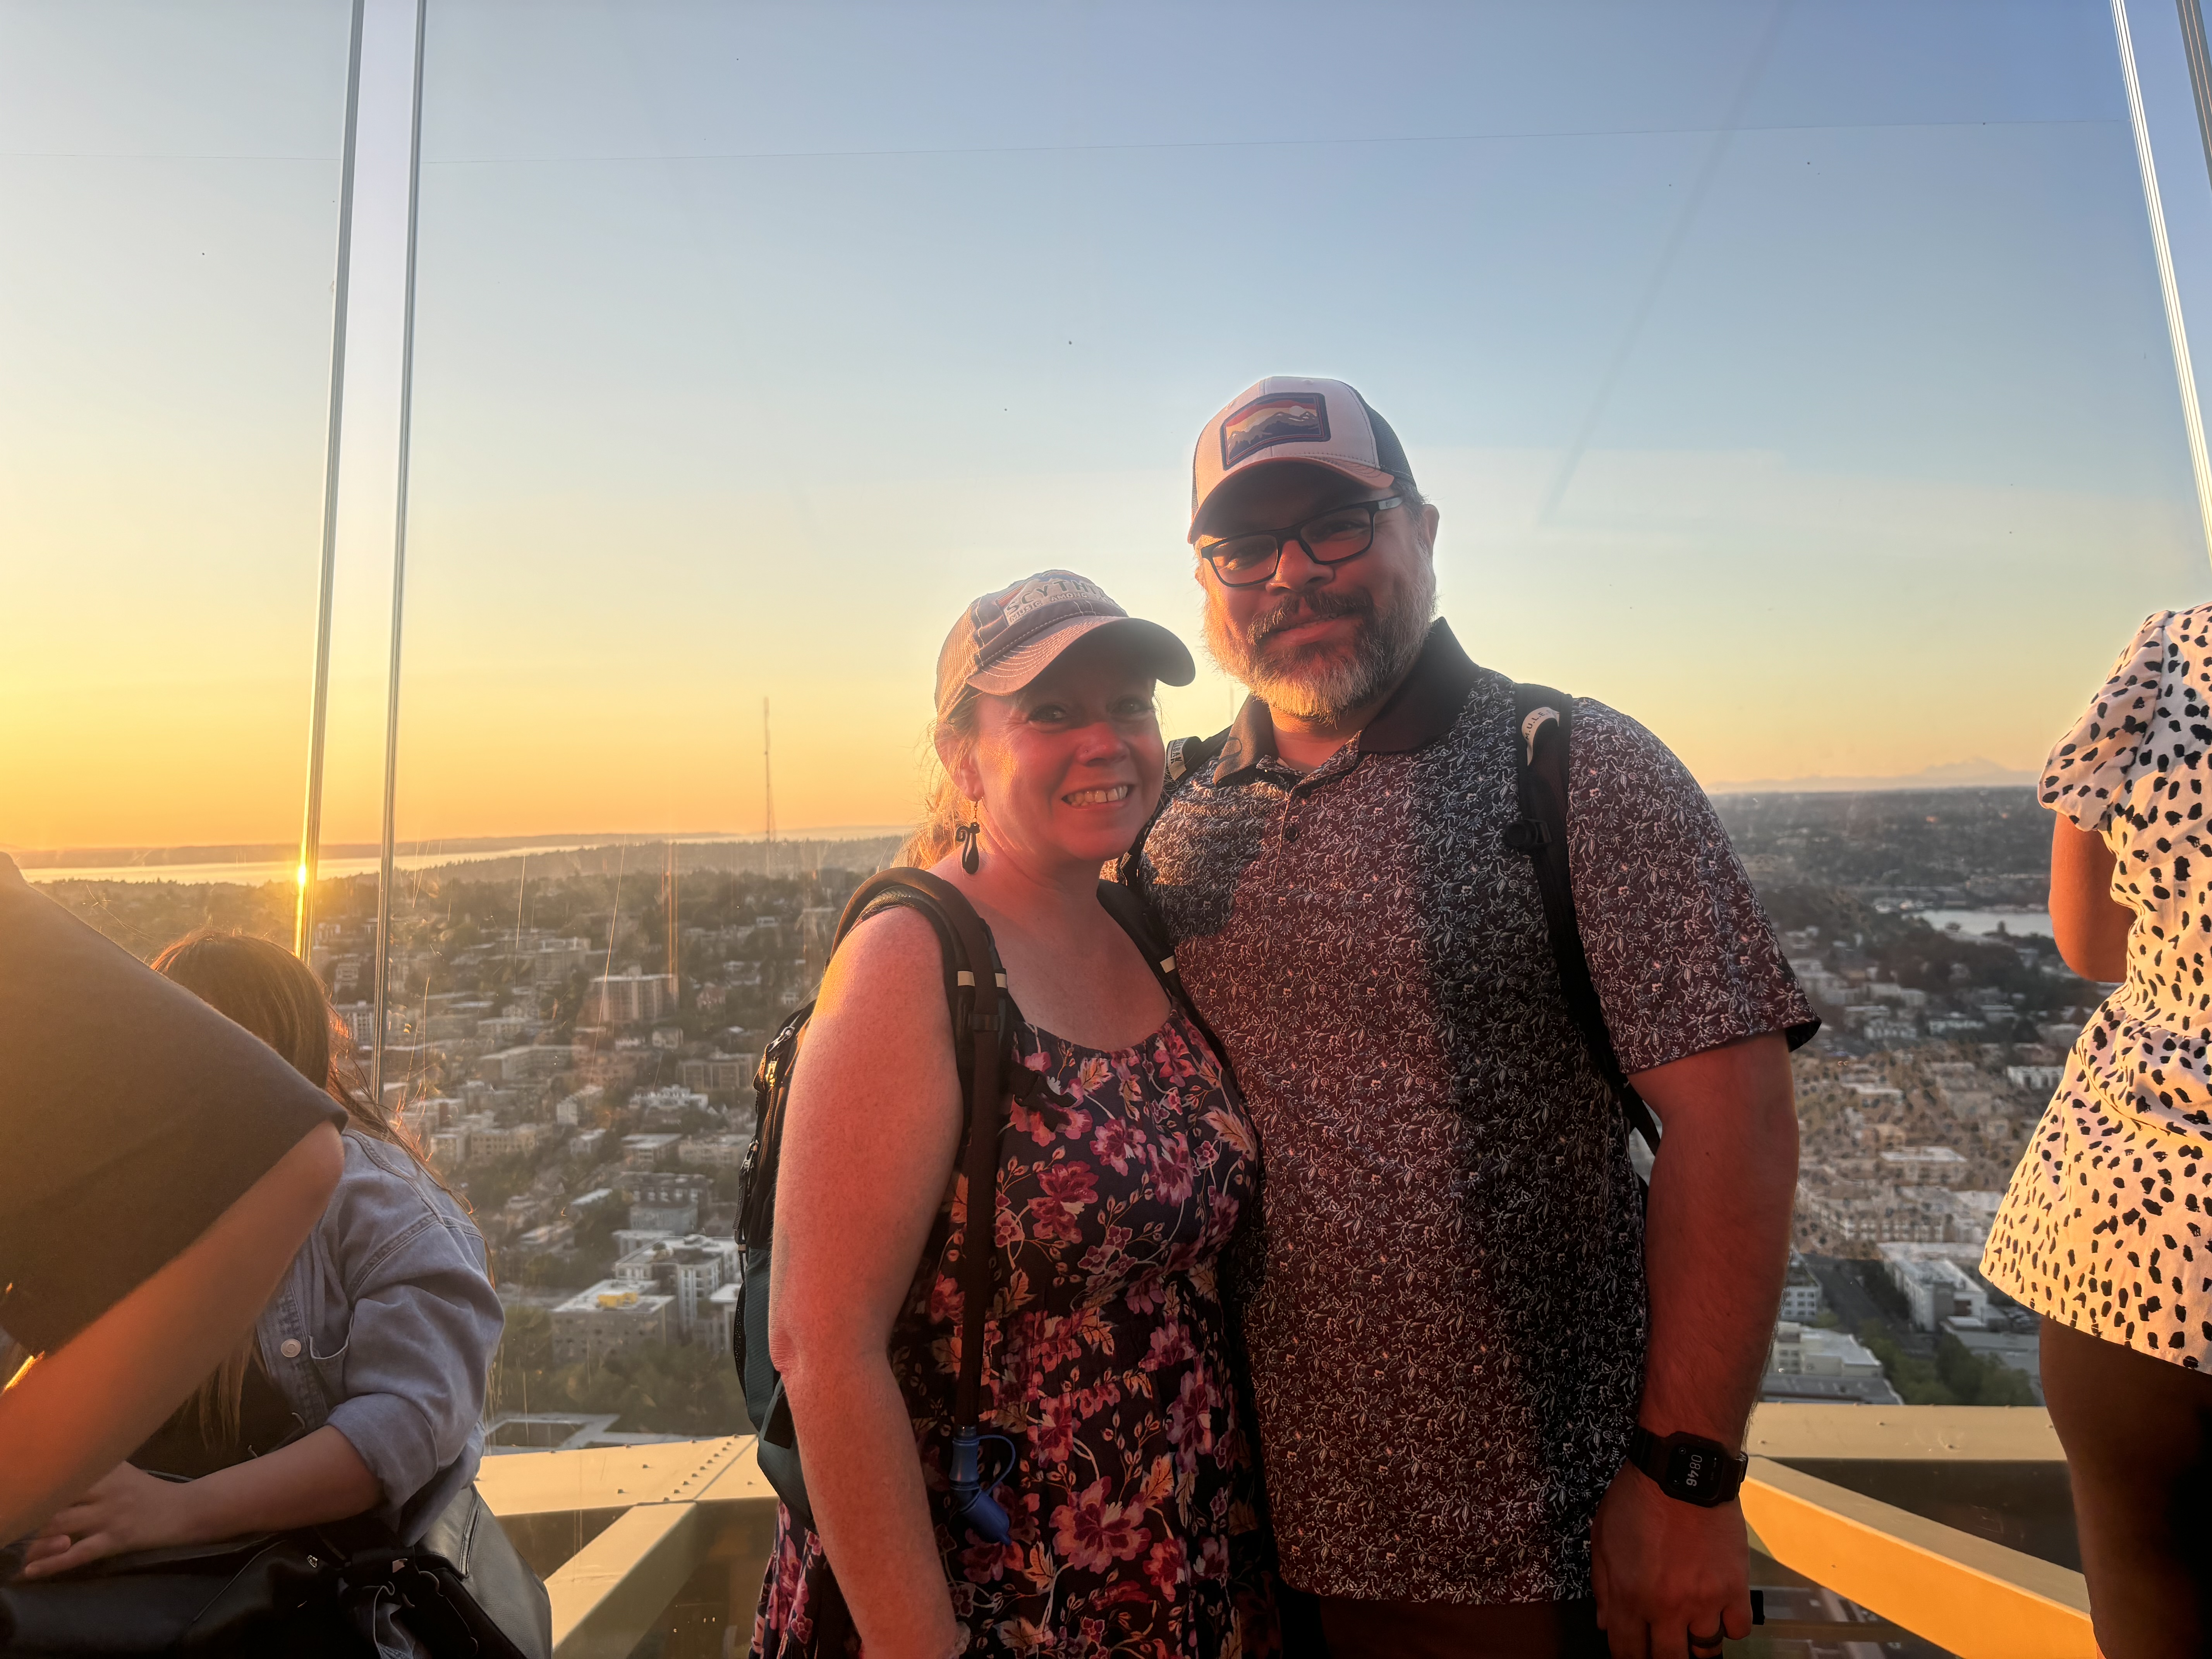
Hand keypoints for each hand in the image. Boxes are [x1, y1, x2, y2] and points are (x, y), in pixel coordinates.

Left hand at [17, 1463, 201, 1578]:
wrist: (185, 1511)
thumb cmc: (147, 1492)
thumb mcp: (121, 1470)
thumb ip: (93, 1465)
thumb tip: (56, 1457)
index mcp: (104, 1471)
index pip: (60, 1473)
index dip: (31, 1482)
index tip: (10, 1488)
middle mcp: (104, 1491)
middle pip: (53, 1500)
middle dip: (24, 1513)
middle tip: (7, 1521)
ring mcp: (110, 1516)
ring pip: (60, 1527)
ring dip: (31, 1539)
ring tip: (10, 1547)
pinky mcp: (116, 1539)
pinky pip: (78, 1553)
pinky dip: (52, 1563)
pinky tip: (31, 1570)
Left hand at [1591, 1459, 1751, 1658]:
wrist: (1681, 1469)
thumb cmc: (1637, 1498)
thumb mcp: (1602, 1537)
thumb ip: (1602, 1585)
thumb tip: (1605, 1622)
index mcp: (1629, 1596)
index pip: (1627, 1652)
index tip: (1634, 1654)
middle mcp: (1667, 1608)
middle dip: (1663, 1658)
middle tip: (1663, 1645)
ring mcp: (1704, 1601)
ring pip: (1705, 1651)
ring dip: (1695, 1644)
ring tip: (1690, 1630)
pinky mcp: (1735, 1588)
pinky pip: (1738, 1629)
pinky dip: (1729, 1625)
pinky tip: (1718, 1610)